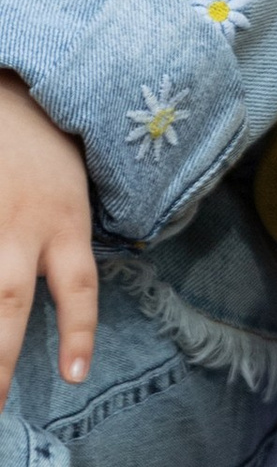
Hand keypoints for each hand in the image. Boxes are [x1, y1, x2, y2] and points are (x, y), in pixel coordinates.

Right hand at [0, 76, 93, 394]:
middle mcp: (21, 223)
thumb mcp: (71, 186)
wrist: (12, 89)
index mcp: (64, 218)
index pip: (78, 286)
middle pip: (8, 299)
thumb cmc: (44, 143)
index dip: (77, 332)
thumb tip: (55, 295)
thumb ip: (60, 241)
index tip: (72, 377)